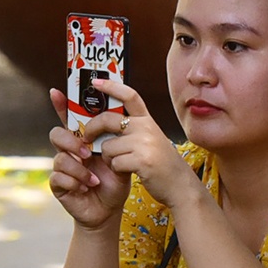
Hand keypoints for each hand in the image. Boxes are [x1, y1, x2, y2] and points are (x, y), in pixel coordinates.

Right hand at [46, 88, 130, 229]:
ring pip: (60, 158)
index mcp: (84, 140)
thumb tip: (119, 119)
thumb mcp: (121, 158)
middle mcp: (70, 151)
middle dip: (71, 142)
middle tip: (87, 153)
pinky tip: (86, 188)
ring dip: (79, 169)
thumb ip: (117, 140)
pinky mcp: (58, 184)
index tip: (56, 91)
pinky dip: (75, 183)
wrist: (109, 209)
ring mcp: (62, 167)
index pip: (70, 118)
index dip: (61, 104)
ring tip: (93, 179)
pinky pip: (59, 177)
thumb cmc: (114, 181)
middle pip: (57, 134)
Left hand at [93, 82, 202, 208]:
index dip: (111, 87)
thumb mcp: (151, 140)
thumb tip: (104, 123)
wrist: (180, 185)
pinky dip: (116, 169)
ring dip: (108, 157)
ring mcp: (145, 143)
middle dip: (91, 129)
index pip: (129, 96)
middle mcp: (146, 128)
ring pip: (107, 146)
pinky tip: (126, 171)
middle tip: (87, 137)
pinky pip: (114, 162)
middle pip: (107, 119)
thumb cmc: (162, 164)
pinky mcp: (142, 160)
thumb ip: (133, 129)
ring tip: (121, 163)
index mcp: (147, 121)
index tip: (96, 81)